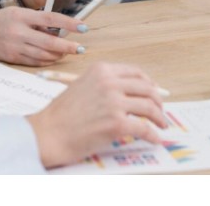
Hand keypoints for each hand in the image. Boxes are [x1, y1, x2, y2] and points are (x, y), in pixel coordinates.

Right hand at [0, 8, 87, 65]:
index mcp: (22, 16)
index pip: (51, 19)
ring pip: (44, 55)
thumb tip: (60, 31)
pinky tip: (54, 58)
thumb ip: (38, 21)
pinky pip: (35, 62)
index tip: (83, 27)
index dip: (69, 24)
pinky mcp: (13, 58)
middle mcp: (19, 32)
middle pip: (49, 42)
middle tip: (80, 48)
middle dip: (68, 46)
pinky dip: (47, 61)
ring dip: (59, 55)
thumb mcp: (20, 13)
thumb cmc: (1, 20)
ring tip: (68, 52)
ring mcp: (16, 47)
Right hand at [27, 63, 166, 168]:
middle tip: (160, 111)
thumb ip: (103, 86)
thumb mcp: (81, 86)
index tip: (153, 92)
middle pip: (147, 88)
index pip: (135, 73)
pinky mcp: (117, 123)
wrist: (48, 132)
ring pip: (149, 107)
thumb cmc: (61, 114)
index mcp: (101, 70)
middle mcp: (109, 82)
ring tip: (161, 124)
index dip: (149, 84)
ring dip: (159, 117)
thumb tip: (127, 94)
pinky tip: (155, 139)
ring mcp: (114, 102)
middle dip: (157, 101)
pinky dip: (153, 135)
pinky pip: (144, 128)